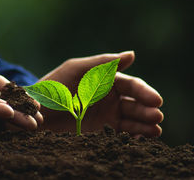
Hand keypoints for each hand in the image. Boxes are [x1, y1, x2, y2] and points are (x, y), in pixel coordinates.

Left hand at [38, 51, 163, 136]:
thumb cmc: (54, 86)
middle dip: (147, 109)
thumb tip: (132, 54)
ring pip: (132, 119)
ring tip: (154, 131)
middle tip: (157, 116)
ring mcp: (106, 114)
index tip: (156, 101)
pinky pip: (121, 132)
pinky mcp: (100, 130)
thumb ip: (102, 63)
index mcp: (105, 79)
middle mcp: (109, 96)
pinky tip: (141, 138)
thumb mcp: (76, 70)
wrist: (36, 111)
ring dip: (145, 124)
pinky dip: (134, 135)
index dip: (145, 92)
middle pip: (135, 103)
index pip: (131, 85)